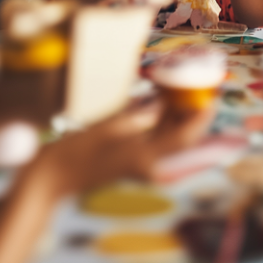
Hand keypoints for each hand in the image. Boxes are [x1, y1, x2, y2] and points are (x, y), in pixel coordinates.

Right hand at [31, 99, 213, 199]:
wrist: (51, 178)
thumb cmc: (75, 152)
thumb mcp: (107, 127)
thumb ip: (138, 114)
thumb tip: (161, 101)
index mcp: (146, 158)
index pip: (185, 137)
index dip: (201, 115)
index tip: (211, 94)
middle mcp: (149, 164)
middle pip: (181, 136)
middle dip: (191, 110)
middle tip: (196, 84)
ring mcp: (141, 164)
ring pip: (169, 136)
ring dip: (176, 113)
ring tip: (178, 85)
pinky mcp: (132, 160)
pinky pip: (154, 138)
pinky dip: (159, 120)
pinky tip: (156, 98)